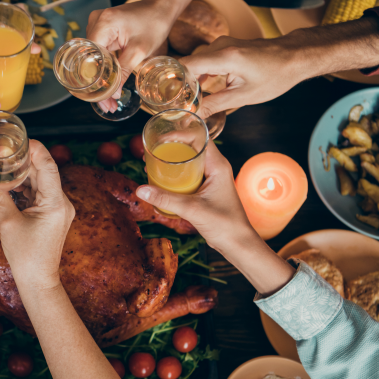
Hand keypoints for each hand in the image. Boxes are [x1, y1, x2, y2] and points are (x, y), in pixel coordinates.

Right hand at [0, 140, 74, 289]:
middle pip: (45, 173)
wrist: (38, 280)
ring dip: (25, 175)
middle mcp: (62, 203)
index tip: (22, 139)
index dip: (36, 149)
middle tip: (7, 151)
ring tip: (5, 166)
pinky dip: (27, 188)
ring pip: (42, 183)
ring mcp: (59, 210)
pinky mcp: (54, 216)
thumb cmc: (26, 255)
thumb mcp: (8, 223)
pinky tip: (11, 185)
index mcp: (55, 202)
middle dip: (26, 161)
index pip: (48, 166)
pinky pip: (41, 195)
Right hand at [87, 0, 174, 111]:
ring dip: (101, 77)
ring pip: (92, 57)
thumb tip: (113, 93)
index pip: (90, 56)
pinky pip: (98, 52)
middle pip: (89, 58)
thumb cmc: (154, 24)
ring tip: (109, 99)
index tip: (102, 99)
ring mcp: (97, 24)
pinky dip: (104, 67)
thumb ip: (123, 71)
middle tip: (106, 104)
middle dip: (98, 83)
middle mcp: (95, 21)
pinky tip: (109, 83)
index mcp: (103, 22)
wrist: (160, 8)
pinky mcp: (102, 28)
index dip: (95, 80)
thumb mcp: (139, 51)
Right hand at [134, 140, 253, 252]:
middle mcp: (216, 169)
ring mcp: (212, 180)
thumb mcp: (192, 209)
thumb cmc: (224, 224)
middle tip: (152, 152)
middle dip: (172, 148)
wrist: (238, 244)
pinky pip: (189, 177)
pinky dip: (175, 176)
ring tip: (153, 165)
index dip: (180, 134)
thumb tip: (141, 189)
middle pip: (192, 149)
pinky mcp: (207, 191)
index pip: (199, 139)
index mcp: (218, 166)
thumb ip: (166, 199)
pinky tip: (162, 182)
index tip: (162, 139)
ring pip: (190, 163)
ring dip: (172, 162)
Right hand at [177, 36, 305, 119]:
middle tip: (176, 106)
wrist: (294, 57)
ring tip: (188, 101)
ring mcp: (222, 44)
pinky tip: (202, 92)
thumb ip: (216, 104)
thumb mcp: (245, 96)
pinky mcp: (226, 47)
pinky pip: (205, 61)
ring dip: (191, 81)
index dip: (173, 81)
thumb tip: (195, 115)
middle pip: (188, 65)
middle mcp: (220, 46)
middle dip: (180, 85)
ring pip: (196, 63)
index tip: (167, 98)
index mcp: (225, 57)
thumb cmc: (276, 75)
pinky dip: (201, 76)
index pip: (186, 65)